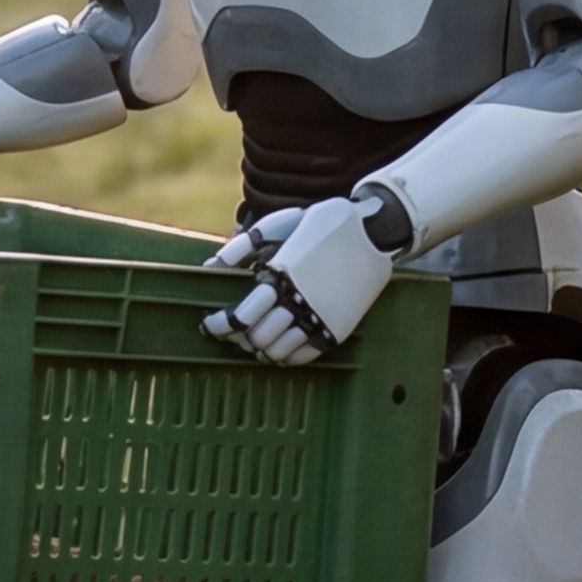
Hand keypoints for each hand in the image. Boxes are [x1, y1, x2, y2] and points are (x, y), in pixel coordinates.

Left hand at [200, 194, 392, 363]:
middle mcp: (301, 300)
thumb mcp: (278, 224)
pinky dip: (286, 357)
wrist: (373, 230)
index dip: (220, 325)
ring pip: (280, 351)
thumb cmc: (318, 224)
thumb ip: (241, 247)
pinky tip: (278, 347)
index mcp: (282, 274)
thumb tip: (209, 268)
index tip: (210, 323)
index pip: (242, 316)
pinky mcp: (338, 328)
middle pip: (258, 337)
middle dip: (237, 338)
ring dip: (260, 349)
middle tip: (229, 332)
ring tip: (252, 339)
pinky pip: (305, 356)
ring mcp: (321, 318)